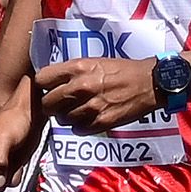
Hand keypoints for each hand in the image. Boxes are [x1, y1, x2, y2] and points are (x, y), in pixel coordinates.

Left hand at [36, 56, 156, 132]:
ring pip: (62, 119)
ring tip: (78, 110)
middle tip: (61, 104)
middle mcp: (81, 87)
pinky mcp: (101, 122)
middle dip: (51, 105)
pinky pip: (77, 129)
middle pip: (47, 104)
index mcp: (77, 68)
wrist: (149, 83)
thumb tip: (50, 83)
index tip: (49, 88)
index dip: (43, 86)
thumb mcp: (93, 62)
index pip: (41, 80)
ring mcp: (91, 106)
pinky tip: (89, 118)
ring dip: (67, 117)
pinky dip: (80, 126)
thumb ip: (70, 72)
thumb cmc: (121, 70)